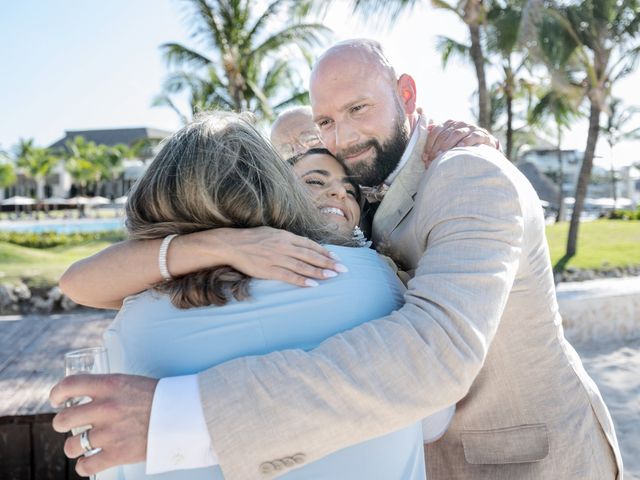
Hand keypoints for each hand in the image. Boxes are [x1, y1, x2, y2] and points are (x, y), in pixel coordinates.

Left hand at [50, 374, 157, 476]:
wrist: (184, 414)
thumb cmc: (161, 398)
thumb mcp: (132, 383)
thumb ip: (110, 389)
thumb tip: (91, 396)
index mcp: (110, 385)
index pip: (70, 385)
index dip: (57, 393)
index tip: (56, 400)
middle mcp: (106, 408)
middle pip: (63, 420)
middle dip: (63, 424)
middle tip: (70, 425)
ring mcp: (110, 432)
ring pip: (72, 445)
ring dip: (74, 447)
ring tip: (82, 445)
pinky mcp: (117, 453)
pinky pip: (86, 466)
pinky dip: (85, 466)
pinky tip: (90, 462)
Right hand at [195, 226, 347, 287]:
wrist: (232, 244)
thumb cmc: (252, 238)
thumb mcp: (272, 232)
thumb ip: (288, 239)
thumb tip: (303, 245)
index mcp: (285, 235)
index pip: (310, 245)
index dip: (324, 252)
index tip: (336, 258)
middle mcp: (284, 246)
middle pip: (310, 255)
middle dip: (328, 263)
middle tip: (342, 269)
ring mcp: (277, 258)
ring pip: (303, 266)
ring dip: (319, 272)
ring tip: (332, 276)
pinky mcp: (269, 270)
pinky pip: (289, 276)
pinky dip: (302, 280)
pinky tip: (313, 284)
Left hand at [423, 119, 500, 166]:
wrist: (485, 145)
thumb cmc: (464, 143)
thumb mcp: (451, 139)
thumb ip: (439, 135)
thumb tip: (427, 129)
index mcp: (450, 124)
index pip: (436, 132)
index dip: (429, 144)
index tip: (425, 156)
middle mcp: (459, 124)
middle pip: (445, 134)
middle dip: (437, 147)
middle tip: (432, 158)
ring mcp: (470, 128)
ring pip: (456, 134)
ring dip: (448, 145)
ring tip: (442, 154)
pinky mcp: (481, 134)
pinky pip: (473, 136)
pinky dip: (466, 142)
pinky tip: (460, 148)